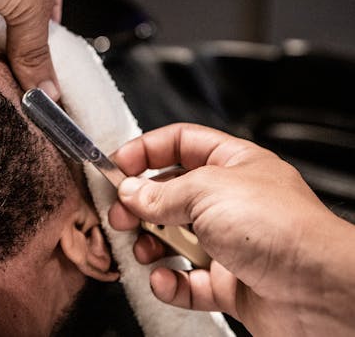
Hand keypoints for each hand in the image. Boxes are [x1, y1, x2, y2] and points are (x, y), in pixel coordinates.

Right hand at [108, 123, 354, 335]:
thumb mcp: (207, 192)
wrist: (322, 293)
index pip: (180, 144)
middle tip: (120, 214)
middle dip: (140, 204)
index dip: (145, 151)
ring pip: (174, 240)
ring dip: (150, 245)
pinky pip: (186, 282)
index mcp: (234, 165)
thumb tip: (130, 192)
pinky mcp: (230, 284)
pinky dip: (169, 283)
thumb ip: (160, 192)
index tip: (115, 166)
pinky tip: (165, 279)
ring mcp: (230, 244)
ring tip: (143, 249)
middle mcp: (231, 202)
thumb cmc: (283, 230)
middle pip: (170, 194)